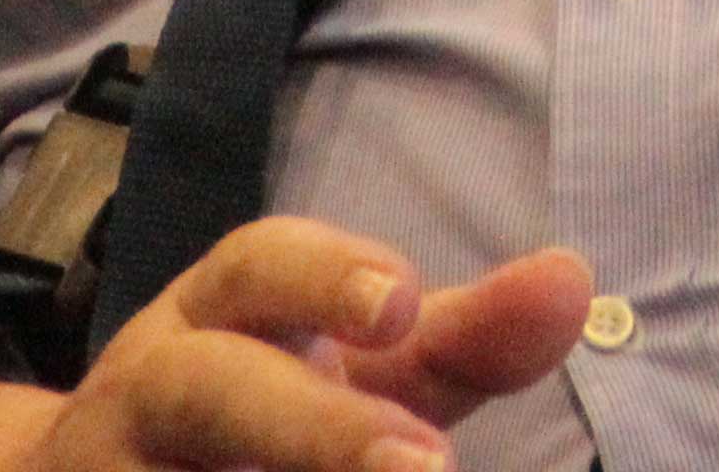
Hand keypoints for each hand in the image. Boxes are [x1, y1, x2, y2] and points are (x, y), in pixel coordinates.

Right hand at [0, 219, 593, 471]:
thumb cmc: (261, 421)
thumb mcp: (354, 375)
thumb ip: (461, 342)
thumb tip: (571, 280)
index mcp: (213, 319)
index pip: (255, 268)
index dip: (325, 275)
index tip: (403, 300)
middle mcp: (147, 393)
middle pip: (209, 390)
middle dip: (312, 426)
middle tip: (425, 465)